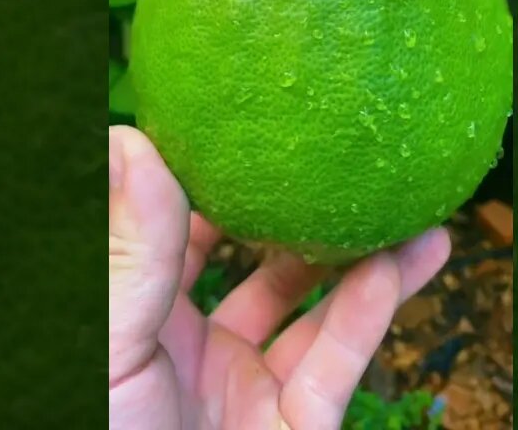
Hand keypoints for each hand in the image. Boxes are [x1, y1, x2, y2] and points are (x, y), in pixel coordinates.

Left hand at [108, 125, 451, 429]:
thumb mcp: (108, 347)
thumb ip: (129, 251)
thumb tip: (128, 138)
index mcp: (138, 319)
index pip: (175, 229)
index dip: (207, 175)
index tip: (246, 118)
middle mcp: (195, 346)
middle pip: (257, 261)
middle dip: (300, 214)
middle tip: (341, 156)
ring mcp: (250, 386)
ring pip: (317, 305)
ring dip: (364, 254)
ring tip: (408, 201)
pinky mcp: (297, 424)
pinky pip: (342, 357)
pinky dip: (376, 307)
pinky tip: (409, 258)